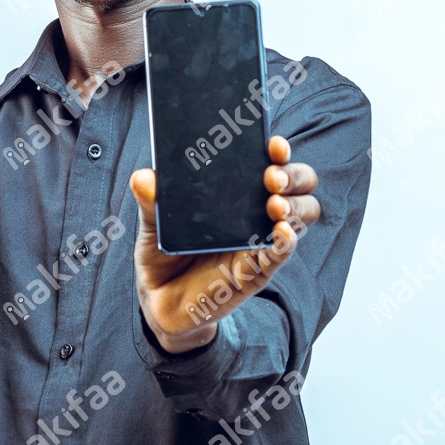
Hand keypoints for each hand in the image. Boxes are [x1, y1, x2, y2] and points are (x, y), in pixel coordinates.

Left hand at [129, 135, 319, 353]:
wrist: (160, 300)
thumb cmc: (165, 252)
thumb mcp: (154, 223)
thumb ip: (151, 201)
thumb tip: (143, 177)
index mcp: (236, 191)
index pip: (270, 161)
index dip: (278, 150)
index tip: (273, 145)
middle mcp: (255, 211)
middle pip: (299, 185)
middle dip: (294, 175)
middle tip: (272, 178)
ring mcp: (260, 240)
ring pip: (301, 215)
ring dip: (295, 206)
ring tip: (274, 205)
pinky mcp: (257, 271)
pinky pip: (281, 253)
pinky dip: (287, 241)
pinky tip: (280, 232)